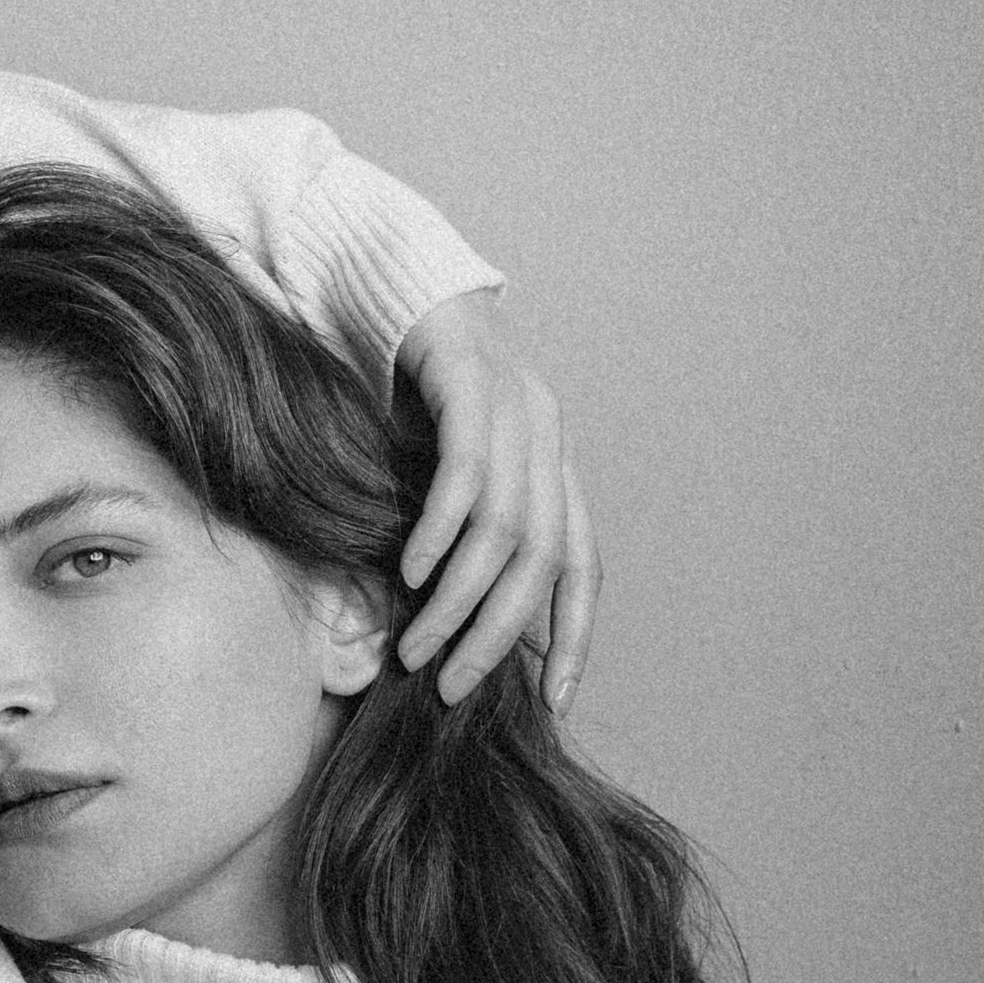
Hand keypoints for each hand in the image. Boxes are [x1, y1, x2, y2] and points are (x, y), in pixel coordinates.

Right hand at [392, 290, 598, 715]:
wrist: (401, 281)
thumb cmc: (419, 395)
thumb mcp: (453, 477)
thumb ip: (472, 541)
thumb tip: (478, 626)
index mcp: (554, 468)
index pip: (582, 567)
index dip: (576, 637)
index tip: (554, 701)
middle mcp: (548, 439)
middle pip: (542, 560)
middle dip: (498, 635)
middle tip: (452, 688)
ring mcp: (515, 407)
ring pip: (503, 529)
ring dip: (458, 600)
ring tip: (416, 648)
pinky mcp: (471, 381)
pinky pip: (466, 473)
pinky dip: (441, 532)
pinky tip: (410, 572)